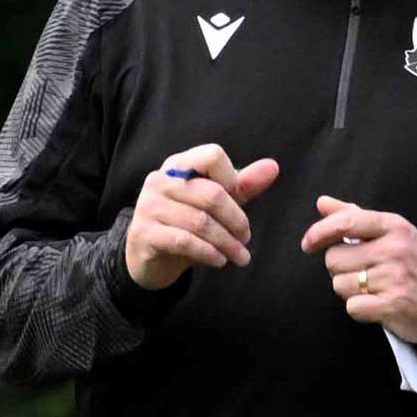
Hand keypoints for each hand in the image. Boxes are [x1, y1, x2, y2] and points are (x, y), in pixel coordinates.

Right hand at [125, 144, 279, 289]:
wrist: (149, 258)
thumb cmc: (185, 224)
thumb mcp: (215, 204)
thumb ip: (242, 185)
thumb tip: (273, 167)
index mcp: (179, 165)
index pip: (212, 156)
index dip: (232, 179)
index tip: (239, 201)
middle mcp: (160, 180)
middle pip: (211, 193)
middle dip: (236, 221)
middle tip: (246, 240)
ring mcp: (149, 206)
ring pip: (200, 221)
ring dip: (226, 243)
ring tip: (240, 256)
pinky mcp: (144, 233)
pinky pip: (184, 241)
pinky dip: (208, 253)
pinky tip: (219, 261)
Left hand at [300, 195, 416, 343]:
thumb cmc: (413, 262)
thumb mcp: (392, 232)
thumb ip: (354, 216)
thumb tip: (322, 202)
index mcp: (393, 226)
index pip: (346, 222)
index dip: (320, 232)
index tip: (308, 244)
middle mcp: (394, 249)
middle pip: (334, 258)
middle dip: (340, 269)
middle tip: (361, 272)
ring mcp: (394, 278)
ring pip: (340, 285)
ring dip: (349, 290)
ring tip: (372, 288)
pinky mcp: (393, 305)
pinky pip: (353, 307)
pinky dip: (360, 309)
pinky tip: (376, 304)